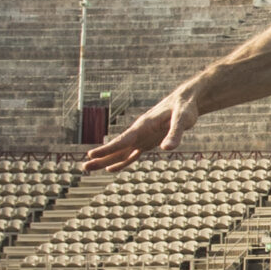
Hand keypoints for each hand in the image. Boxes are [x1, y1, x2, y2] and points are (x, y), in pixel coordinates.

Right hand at [82, 93, 197, 172]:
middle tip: (84, 167)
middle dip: (101, 158)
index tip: (91, 155)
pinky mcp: (148, 142)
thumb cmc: (185, 108)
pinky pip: (131, 154)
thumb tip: (167, 149)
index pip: (122, 140)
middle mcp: (139, 132)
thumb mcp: (183, 120)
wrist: (186, 100)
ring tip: (88, 168)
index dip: (107, 149)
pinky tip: (112, 168)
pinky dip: (121, 162)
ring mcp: (142, 138)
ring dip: (106, 160)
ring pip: (121, 152)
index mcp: (143, 125)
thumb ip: (175, 134)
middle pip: (117, 148)